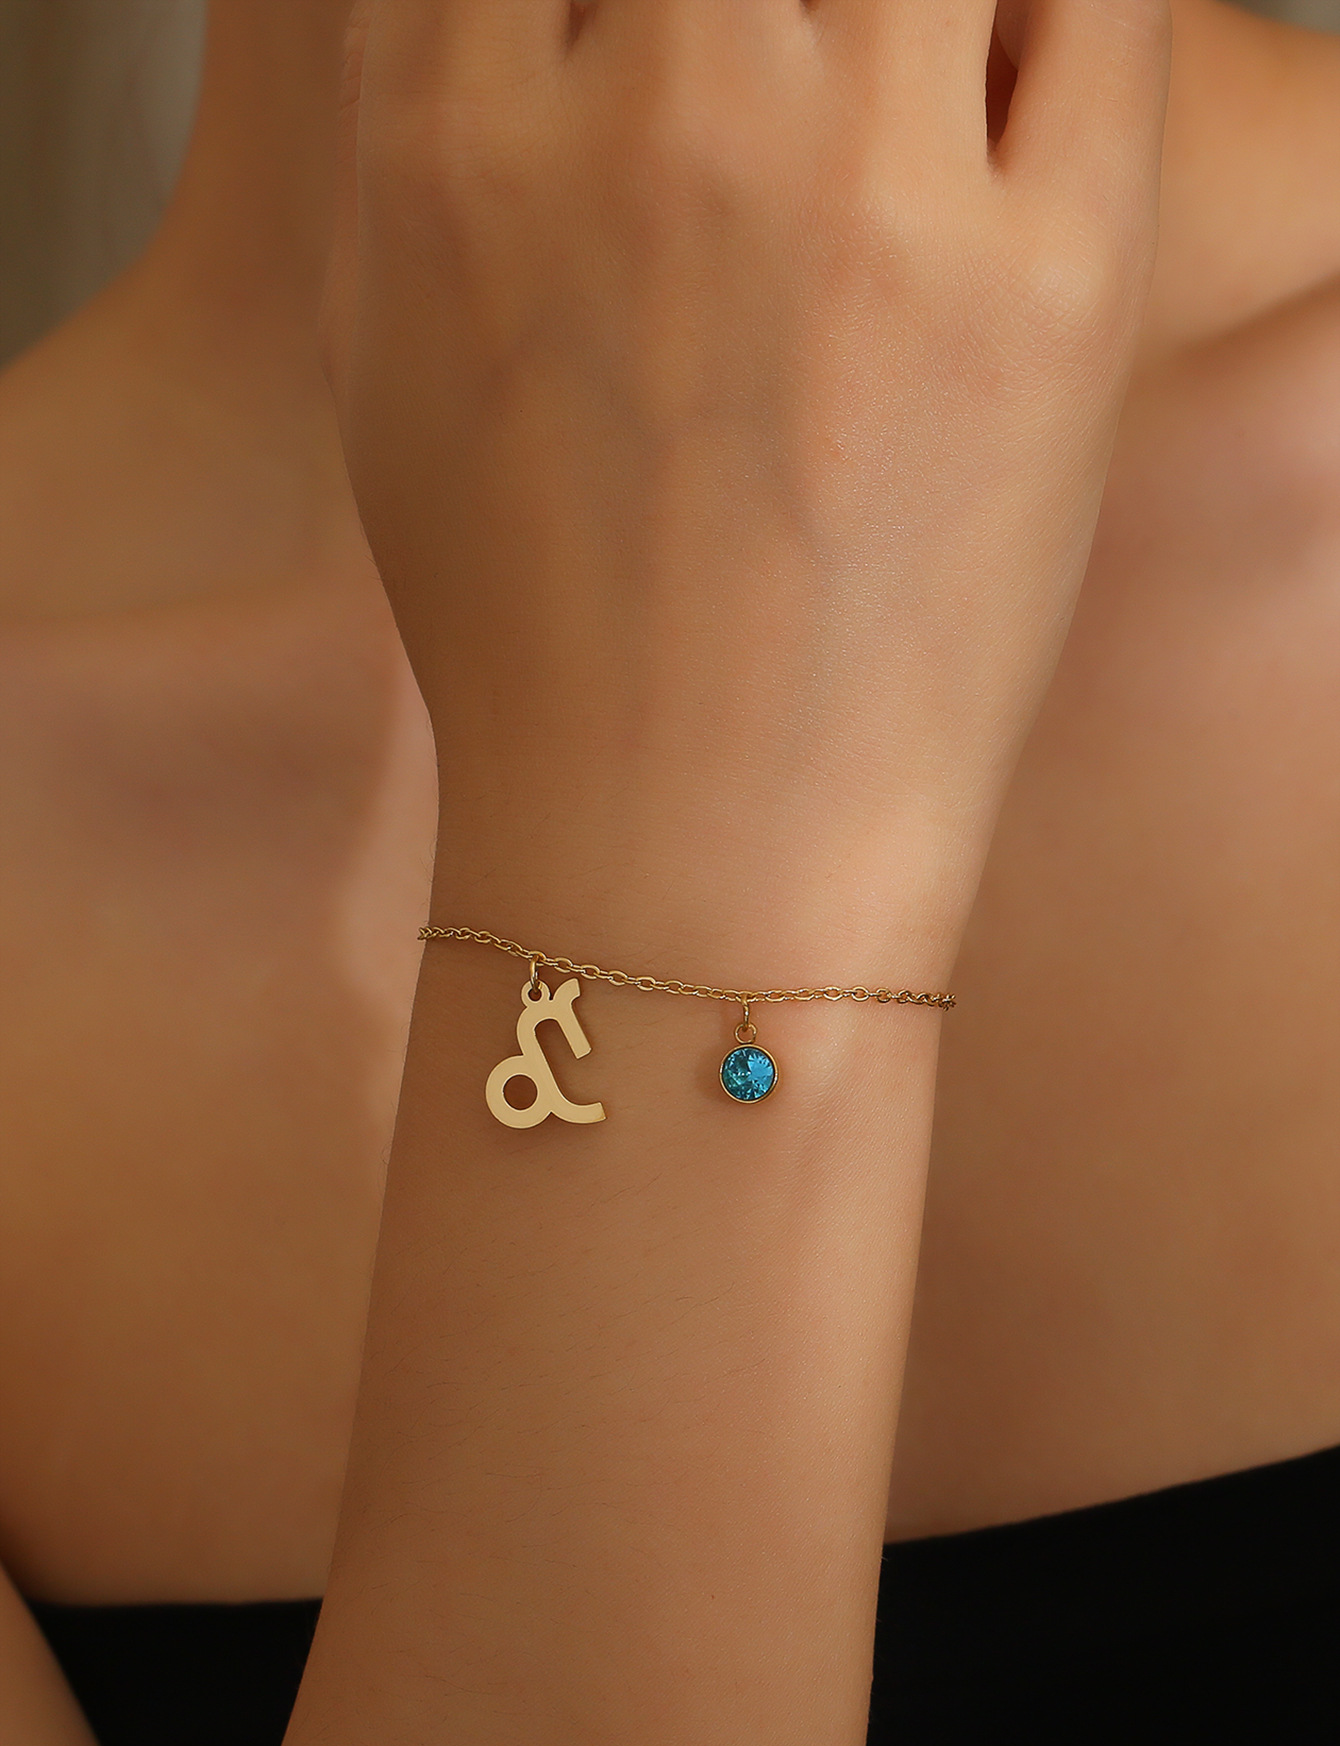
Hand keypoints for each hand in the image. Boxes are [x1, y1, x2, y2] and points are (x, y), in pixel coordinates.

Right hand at [327, 0, 1168, 970]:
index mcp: (463, 141)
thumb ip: (423, 133)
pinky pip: (1095, 13)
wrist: (688, 839)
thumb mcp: (389, 364)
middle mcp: (662, 123)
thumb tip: (507, 7)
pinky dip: (1054, 17)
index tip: (665, 40)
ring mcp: (870, 192)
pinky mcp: (1057, 280)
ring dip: (900, 7)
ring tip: (889, 100)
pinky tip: (1008, 86)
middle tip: (774, 83)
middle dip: (748, 7)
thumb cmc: (538, 632)